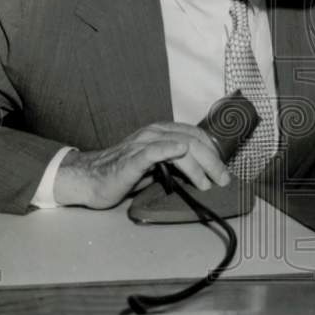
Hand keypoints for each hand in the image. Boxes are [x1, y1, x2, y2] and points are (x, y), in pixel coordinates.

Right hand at [53, 122, 230, 208]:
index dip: (212, 151)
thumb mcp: (155, 165)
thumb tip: (202, 172)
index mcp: (160, 132)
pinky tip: (180, 152)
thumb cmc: (123, 173)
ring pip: (179, 146)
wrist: (91, 180)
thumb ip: (175, 163)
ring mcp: (142, 143)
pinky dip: (168, 149)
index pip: (195, 135)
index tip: (222, 168)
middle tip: (223, 179)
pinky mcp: (132, 158)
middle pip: (192, 141)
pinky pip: (153, 151)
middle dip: (212, 161)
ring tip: (207, 182)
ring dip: (198, 165)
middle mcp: (153, 133)